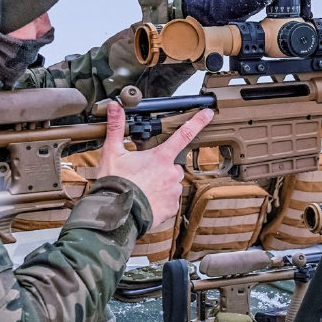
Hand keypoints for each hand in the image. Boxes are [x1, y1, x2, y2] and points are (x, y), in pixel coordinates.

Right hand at [98, 103, 213, 227]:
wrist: (115, 214)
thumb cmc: (115, 183)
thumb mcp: (113, 152)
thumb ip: (116, 128)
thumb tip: (115, 107)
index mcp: (161, 157)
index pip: (184, 134)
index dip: (198, 122)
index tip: (208, 114)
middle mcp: (172, 173)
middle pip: (172, 164)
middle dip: (161, 166)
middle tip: (143, 173)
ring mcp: (173, 191)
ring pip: (171, 183)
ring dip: (161, 183)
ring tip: (142, 188)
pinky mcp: (171, 208)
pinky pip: (170, 200)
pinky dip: (160, 200)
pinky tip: (147, 200)